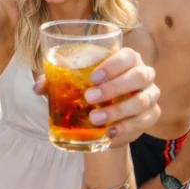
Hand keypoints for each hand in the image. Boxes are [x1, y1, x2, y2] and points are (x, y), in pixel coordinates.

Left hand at [34, 46, 159, 148]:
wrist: (104, 119)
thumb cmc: (90, 91)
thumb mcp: (73, 84)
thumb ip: (56, 81)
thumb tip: (38, 87)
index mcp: (127, 59)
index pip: (127, 56)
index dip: (113, 65)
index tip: (92, 77)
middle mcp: (143, 74)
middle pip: (138, 76)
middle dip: (113, 87)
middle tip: (89, 98)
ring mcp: (150, 95)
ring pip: (141, 101)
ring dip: (117, 110)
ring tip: (95, 118)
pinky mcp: (151, 116)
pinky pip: (143, 121)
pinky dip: (126, 128)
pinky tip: (109, 132)